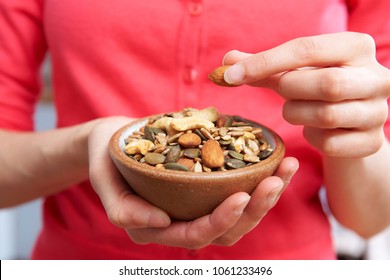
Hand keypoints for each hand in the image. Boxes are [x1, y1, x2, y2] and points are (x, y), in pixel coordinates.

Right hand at [88, 117, 298, 248]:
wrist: (113, 139)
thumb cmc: (107, 158)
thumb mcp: (103, 179)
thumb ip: (122, 208)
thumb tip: (160, 222)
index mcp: (158, 227)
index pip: (196, 235)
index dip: (220, 221)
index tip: (241, 196)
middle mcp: (183, 220)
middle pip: (228, 229)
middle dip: (255, 209)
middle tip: (274, 181)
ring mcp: (198, 203)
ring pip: (241, 212)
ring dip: (267, 194)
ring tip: (286, 168)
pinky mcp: (208, 184)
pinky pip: (239, 187)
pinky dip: (261, 175)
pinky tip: (279, 159)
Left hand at [223, 32, 389, 157]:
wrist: (351, 120)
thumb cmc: (317, 89)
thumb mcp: (294, 72)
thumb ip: (264, 67)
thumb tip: (225, 61)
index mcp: (356, 47)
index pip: (306, 49)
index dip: (264, 62)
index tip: (230, 75)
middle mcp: (378, 77)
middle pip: (325, 83)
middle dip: (290, 90)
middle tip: (282, 92)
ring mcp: (378, 112)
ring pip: (326, 115)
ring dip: (297, 114)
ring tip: (297, 109)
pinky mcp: (372, 142)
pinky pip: (330, 143)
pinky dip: (311, 138)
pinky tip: (312, 129)